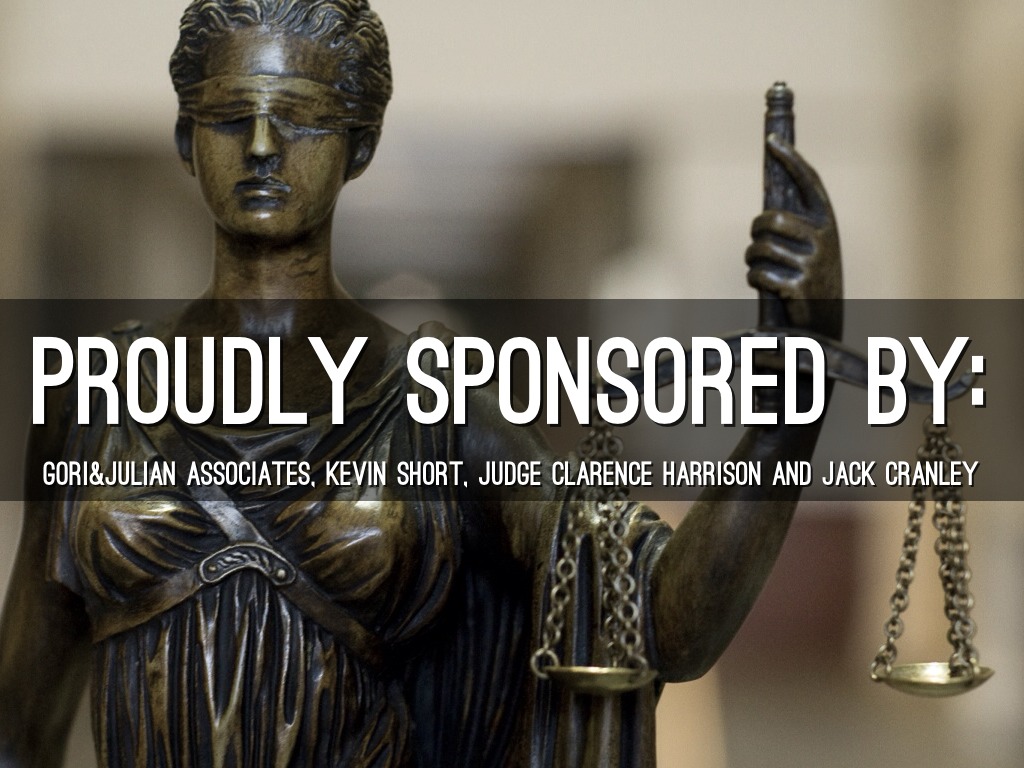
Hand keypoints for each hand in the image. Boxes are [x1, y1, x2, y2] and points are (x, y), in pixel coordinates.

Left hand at [745, 133, 842, 340]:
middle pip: (769, 219)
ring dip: (752, 259)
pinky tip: (765, 286)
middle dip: (754, 230)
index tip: (772, 140)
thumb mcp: (812, 247)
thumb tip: (766, 210)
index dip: (791, 159)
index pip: (809, 182)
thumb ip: (796, 225)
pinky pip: (758, 273)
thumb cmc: (810, 278)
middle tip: (756, 239)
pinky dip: (754, 279)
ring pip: (759, 248)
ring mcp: (810, 263)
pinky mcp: (797, 286)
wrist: (822, 321)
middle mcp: (822, 239)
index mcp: (827, 223)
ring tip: (761, 267)